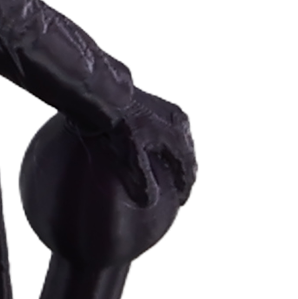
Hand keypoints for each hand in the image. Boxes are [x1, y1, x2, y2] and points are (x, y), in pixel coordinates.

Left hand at [104, 88, 197, 208]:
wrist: (108, 97)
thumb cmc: (119, 128)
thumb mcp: (130, 158)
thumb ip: (142, 180)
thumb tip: (150, 201)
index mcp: (176, 139)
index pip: (187, 169)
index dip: (185, 187)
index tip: (181, 201)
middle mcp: (180, 124)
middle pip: (189, 155)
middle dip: (186, 174)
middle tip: (181, 191)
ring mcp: (174, 113)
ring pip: (184, 142)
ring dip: (181, 159)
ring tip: (176, 172)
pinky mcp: (164, 105)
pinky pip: (176, 130)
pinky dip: (175, 145)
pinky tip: (167, 149)